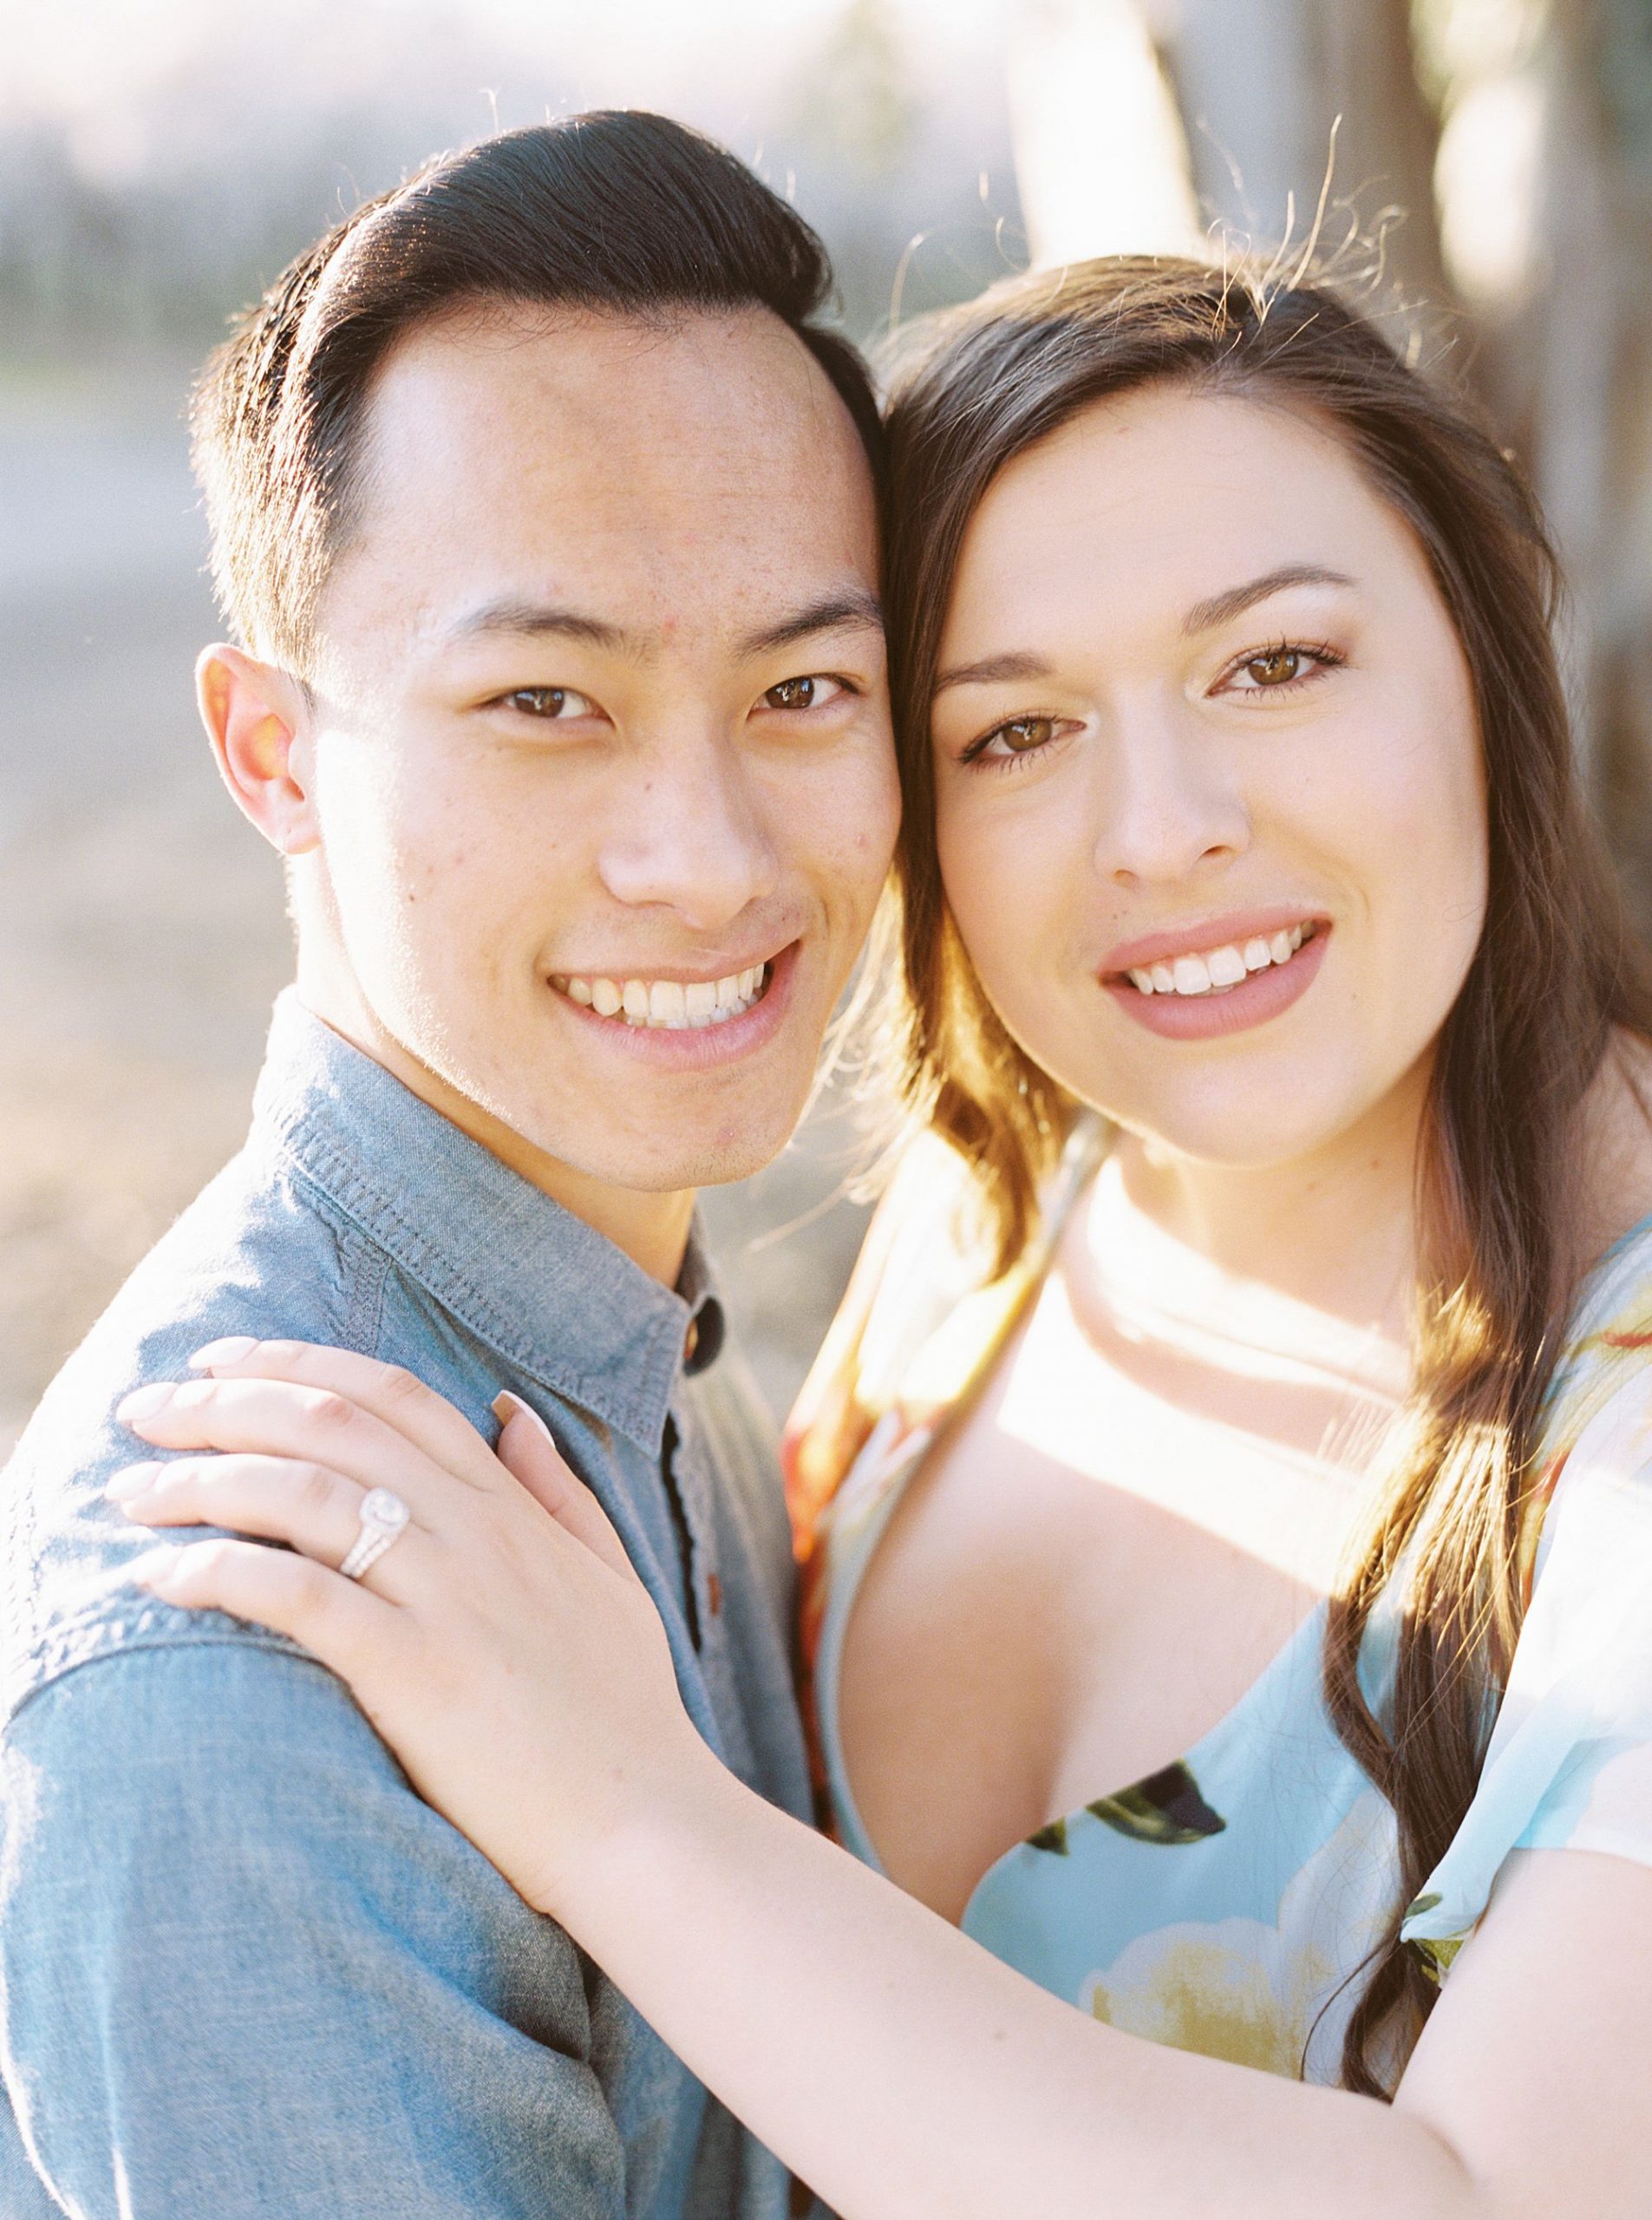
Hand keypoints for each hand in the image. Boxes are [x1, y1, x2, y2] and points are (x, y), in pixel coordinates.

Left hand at [108, 1341, 714, 1917]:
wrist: (643, 1822)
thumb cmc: (624, 1713)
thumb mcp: (609, 1577)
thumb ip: (558, 1491)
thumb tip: (511, 1413)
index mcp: (512, 1508)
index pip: (395, 1394)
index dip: (299, 1361)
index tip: (221, 1359)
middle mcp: (476, 1533)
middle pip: (332, 1423)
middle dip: (224, 1401)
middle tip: (145, 1409)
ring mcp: (447, 1598)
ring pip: (304, 1493)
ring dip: (200, 1479)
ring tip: (130, 1491)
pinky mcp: (414, 1672)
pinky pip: (299, 1596)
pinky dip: (221, 1569)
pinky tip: (162, 1575)